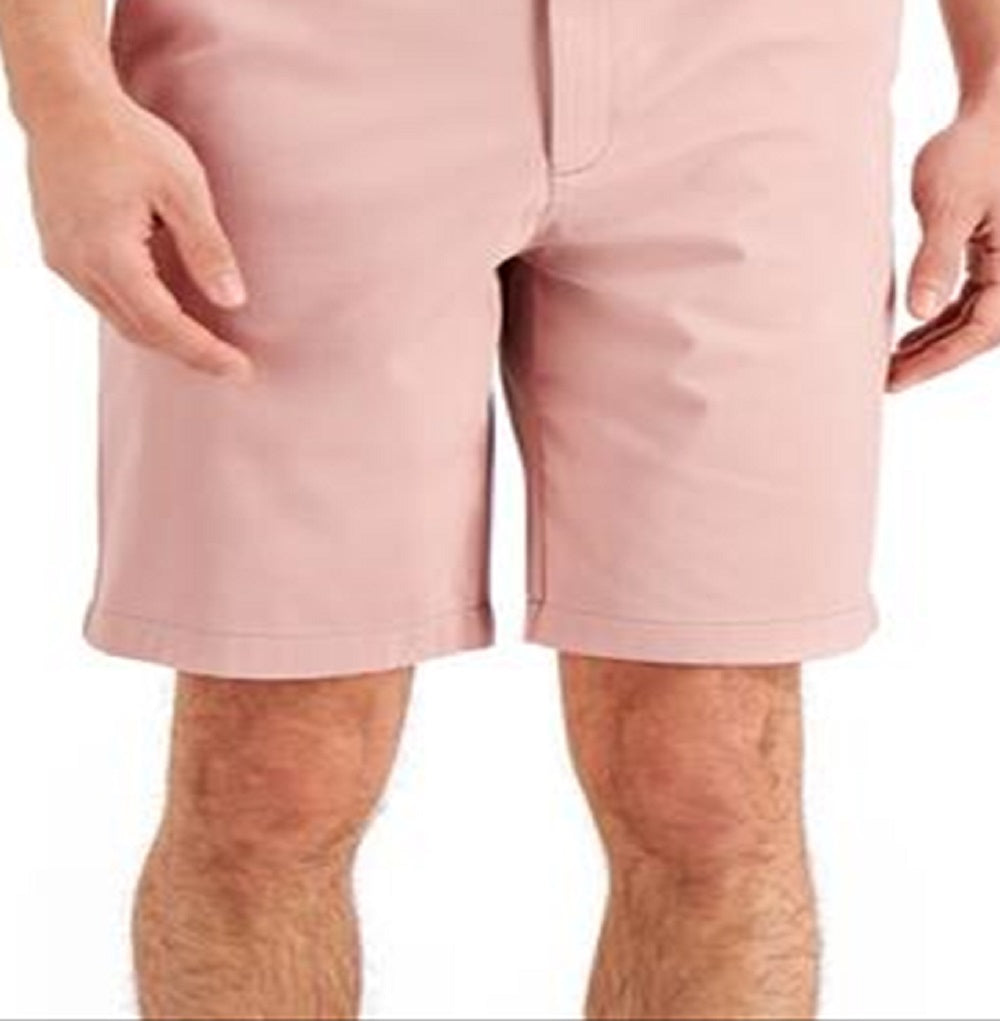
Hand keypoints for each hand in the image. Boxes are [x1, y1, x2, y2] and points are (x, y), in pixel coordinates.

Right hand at [26, 89, 252, 380]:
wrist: (64, 103)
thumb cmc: (125, 137)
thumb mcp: (182, 188)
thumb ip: (207, 248)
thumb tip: (233, 301)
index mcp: (108, 253)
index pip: (162, 324)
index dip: (203, 353)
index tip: (240, 370)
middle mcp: (78, 267)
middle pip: (141, 332)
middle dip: (189, 354)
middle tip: (234, 368)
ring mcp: (65, 264)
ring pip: (122, 322)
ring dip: (167, 340)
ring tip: (211, 350)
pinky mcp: (63, 256)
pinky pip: (108, 302)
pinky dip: (144, 316)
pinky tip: (174, 318)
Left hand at [890, 113, 999, 391]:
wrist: (995, 112)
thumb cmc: (973, 149)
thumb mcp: (948, 204)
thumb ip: (935, 258)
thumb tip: (920, 311)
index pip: (980, 331)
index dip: (936, 360)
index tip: (895, 379)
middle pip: (977, 334)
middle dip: (932, 360)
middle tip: (883, 381)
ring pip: (974, 322)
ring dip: (934, 345)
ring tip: (890, 365)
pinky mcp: (994, 257)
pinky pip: (972, 303)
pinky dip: (940, 322)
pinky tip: (909, 336)